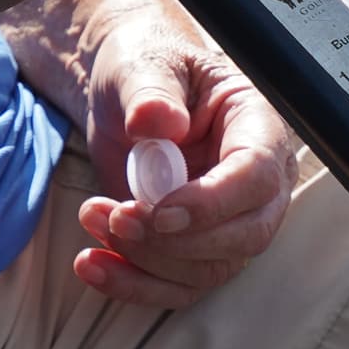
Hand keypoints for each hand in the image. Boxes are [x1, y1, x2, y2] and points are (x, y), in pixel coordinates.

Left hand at [29, 0, 297, 309]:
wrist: (123, 91)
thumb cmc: (144, 67)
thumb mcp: (143, 65)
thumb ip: (152, 90)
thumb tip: (159, 122)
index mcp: (256, 127)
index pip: (256, 176)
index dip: (211, 202)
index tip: (157, 209)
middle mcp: (255, 183)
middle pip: (244, 236)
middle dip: (177, 241)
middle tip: (118, 218)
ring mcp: (227, 219)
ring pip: (209, 269)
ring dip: (146, 260)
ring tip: (92, 218)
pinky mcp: (193, 245)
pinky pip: (177, 284)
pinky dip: (135, 283)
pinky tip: (93, 265)